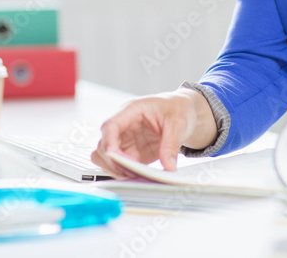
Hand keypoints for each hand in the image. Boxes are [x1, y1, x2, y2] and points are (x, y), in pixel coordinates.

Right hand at [91, 89, 214, 177]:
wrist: (183, 111)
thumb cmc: (177, 108)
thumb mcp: (178, 122)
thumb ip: (171, 144)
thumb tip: (168, 166)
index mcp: (132, 110)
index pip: (110, 126)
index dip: (110, 144)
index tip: (119, 160)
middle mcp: (124, 126)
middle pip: (103, 145)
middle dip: (113, 162)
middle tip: (132, 173)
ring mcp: (126, 140)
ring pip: (106, 158)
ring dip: (116, 169)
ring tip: (137, 176)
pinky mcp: (132, 153)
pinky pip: (120, 166)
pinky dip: (125, 173)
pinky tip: (140, 177)